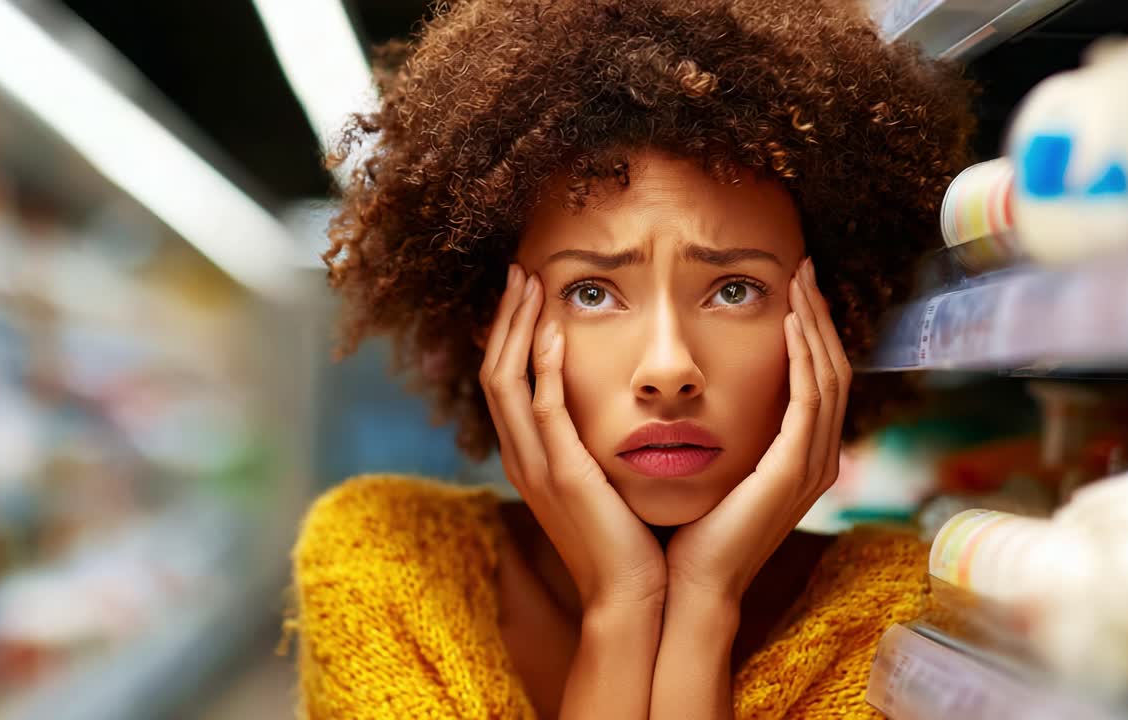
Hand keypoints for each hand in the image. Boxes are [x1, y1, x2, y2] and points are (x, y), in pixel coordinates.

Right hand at [479, 264, 666, 613]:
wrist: (633, 598)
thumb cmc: (630, 541)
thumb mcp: (603, 483)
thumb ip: (594, 445)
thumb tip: (611, 411)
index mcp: (531, 458)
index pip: (505, 381)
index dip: (509, 334)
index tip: (527, 294)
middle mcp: (522, 457)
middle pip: (494, 370)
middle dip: (506, 318)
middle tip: (520, 271)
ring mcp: (536, 466)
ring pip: (506, 380)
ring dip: (517, 327)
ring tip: (530, 283)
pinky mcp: (562, 474)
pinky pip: (541, 409)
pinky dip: (542, 365)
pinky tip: (553, 330)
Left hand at [665, 258, 850, 603]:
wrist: (688, 584)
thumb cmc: (691, 530)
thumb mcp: (716, 469)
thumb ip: (726, 432)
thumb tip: (703, 393)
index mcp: (800, 458)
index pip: (818, 379)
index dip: (810, 331)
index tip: (792, 289)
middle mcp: (817, 458)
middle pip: (832, 369)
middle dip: (819, 316)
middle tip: (803, 270)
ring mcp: (811, 465)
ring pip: (828, 376)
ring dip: (814, 324)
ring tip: (799, 282)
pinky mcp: (795, 469)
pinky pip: (810, 399)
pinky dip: (805, 357)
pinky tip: (791, 323)